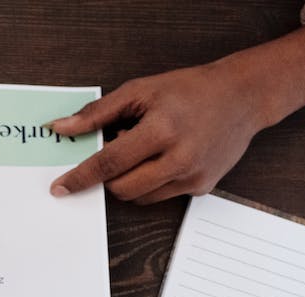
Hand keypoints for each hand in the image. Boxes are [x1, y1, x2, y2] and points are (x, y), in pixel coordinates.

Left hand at [48, 20, 304, 203]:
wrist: (243, 97)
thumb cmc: (191, 90)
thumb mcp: (142, 90)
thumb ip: (99, 113)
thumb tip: (62, 128)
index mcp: (163, 129)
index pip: (110, 162)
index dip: (82, 176)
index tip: (61, 187)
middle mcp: (180, 157)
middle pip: (122, 188)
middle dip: (108, 176)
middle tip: (117, 150)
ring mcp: (193, 176)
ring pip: (138, 197)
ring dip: (129, 180)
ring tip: (145, 150)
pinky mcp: (202, 187)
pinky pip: (159, 196)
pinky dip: (150, 182)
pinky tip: (164, 158)